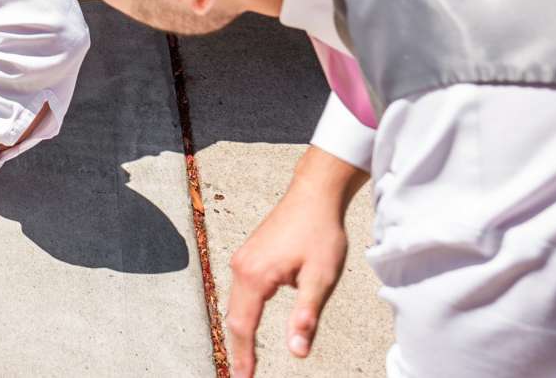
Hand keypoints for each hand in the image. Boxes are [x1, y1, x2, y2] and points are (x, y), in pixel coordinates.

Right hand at [224, 149, 363, 376]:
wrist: (313, 195)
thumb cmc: (320, 234)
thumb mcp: (321, 278)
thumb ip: (306, 315)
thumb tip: (297, 351)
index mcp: (256, 276)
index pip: (244, 326)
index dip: (244, 356)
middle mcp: (241, 268)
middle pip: (234, 318)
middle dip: (238, 349)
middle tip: (242, 376)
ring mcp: (242, 259)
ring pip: (235, 305)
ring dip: (239, 333)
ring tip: (244, 359)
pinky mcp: (248, 255)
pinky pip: (239, 292)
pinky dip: (242, 315)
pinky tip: (248, 326)